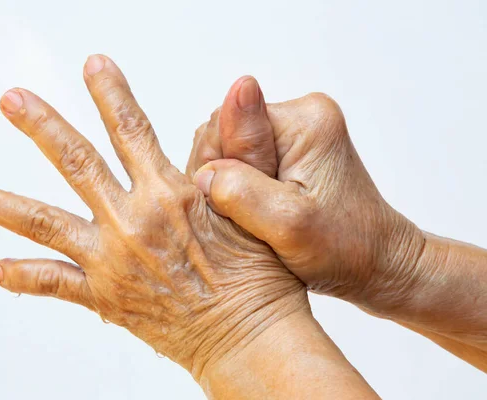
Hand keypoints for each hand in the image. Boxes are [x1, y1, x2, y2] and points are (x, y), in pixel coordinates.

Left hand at [0, 55, 307, 379]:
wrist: (249, 338)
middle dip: (41, 126)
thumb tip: (240, 92)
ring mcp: (114, 261)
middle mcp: (133, 222)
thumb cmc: (258, 277)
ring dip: (3, 203)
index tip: (94, 67)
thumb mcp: (257, 204)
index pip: (132, 129)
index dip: (111, 94)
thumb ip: (241, 148)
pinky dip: (24, 275)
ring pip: (46, 223)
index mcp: (170, 195)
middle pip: (76, 163)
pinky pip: (55, 284)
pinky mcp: (107, 297)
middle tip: (11, 100)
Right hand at [188, 77, 425, 313]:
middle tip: (253, 215)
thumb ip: (242, 186)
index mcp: (304, 121)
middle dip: (225, 177)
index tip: (240, 207)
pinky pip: (247, 159)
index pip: (223, 126)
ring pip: (232, 149)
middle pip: (226, 134)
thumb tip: (204, 152)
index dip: (217, 170)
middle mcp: (302, 114)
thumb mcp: (287, 223)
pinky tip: (262, 210)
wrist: (379, 261)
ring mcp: (299, 130)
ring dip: (233, 183)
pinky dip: (244, 186)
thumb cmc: (343, 248)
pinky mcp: (295, 147)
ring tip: (260, 215)